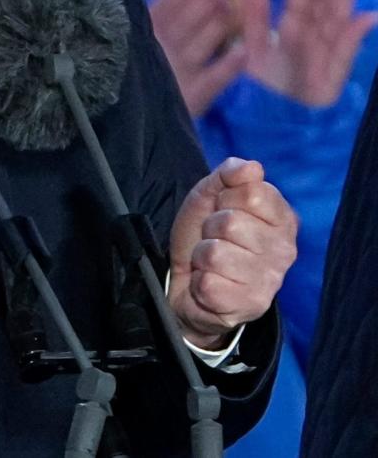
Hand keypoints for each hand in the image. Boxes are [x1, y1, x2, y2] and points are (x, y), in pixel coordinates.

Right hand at [149, 0, 247, 116]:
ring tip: (232, 5)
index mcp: (145, 30)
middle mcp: (159, 49)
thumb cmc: (151, 57)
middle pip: (185, 20)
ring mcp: (176, 74)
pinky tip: (242, 50)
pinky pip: (213, 80)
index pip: (165, 3)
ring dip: (217, 23)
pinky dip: (227, 65)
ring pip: (200, 43)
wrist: (134, 120)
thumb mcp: (154, 19)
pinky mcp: (192, 98)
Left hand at [168, 158, 296, 348]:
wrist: (189, 282)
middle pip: (231, 223)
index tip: (222, 209)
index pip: (252, 193)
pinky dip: (200, 281)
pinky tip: (210, 283)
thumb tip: (253, 167)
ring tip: (210, 262)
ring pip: (216, 253)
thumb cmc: (206, 234)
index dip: (224, 198)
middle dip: (210, 228)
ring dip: (202, 255)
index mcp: (283, 219)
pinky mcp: (249, 307)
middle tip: (214, 239)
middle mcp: (285, 251)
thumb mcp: (211, 196)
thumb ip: (230, 174)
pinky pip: (209, 283)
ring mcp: (269, 282)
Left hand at [241, 0, 377, 105]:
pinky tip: (368, 16)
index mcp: (292, 21)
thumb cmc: (263, 82)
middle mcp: (312, 30)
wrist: (271, 119)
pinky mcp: (334, 71)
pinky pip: (345, 50)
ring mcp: (326, 48)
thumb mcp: (252, 45)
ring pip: (338, 15)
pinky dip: (356, 34)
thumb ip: (255, 13)